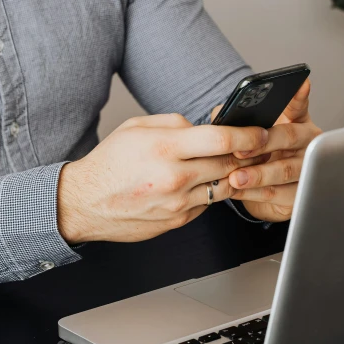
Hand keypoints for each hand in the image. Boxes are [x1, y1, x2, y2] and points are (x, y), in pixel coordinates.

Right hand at [57, 113, 271, 244]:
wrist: (84, 202)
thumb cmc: (109, 162)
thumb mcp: (137, 127)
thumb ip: (176, 122)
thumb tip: (205, 126)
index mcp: (165, 147)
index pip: (222, 139)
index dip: (248, 135)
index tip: (259, 132)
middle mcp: (174, 177)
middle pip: (228, 163)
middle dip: (244, 154)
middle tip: (249, 147)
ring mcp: (178, 203)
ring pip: (223, 187)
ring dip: (228, 175)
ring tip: (222, 164)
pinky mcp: (177, 220)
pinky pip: (207, 204)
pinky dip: (208, 192)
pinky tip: (197, 183)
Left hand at [212, 79, 321, 222]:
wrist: (266, 192)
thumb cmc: (258, 156)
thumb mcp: (247, 135)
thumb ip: (235, 120)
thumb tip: (220, 114)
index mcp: (296, 121)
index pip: (298, 104)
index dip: (299, 95)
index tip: (301, 83)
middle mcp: (307, 142)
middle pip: (289, 136)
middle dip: (264, 143)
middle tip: (240, 150)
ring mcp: (309, 168)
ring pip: (286, 169)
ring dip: (258, 174)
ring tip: (235, 177)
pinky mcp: (302, 194)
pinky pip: (280, 194)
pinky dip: (256, 193)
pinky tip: (237, 190)